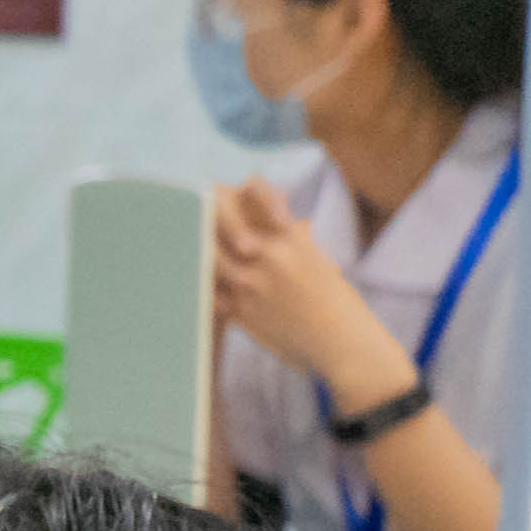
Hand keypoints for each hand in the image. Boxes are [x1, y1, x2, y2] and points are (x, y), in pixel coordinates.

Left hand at [212, 179, 410, 403]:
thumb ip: (295, 238)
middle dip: (208, 211)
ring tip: (191, 242)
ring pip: (205, 251)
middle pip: (218, 216)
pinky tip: (196, 278)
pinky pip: (206, 288)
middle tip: (195, 209)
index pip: (254, 190)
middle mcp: (266, 254)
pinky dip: (201, 281)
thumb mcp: (319, 260)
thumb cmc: (336, 301)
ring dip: (201, 246)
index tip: (234, 192)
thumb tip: (292, 222)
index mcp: (289, 236)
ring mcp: (248, 283)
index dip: (239, 187)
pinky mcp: (238, 311)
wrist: (340, 343)